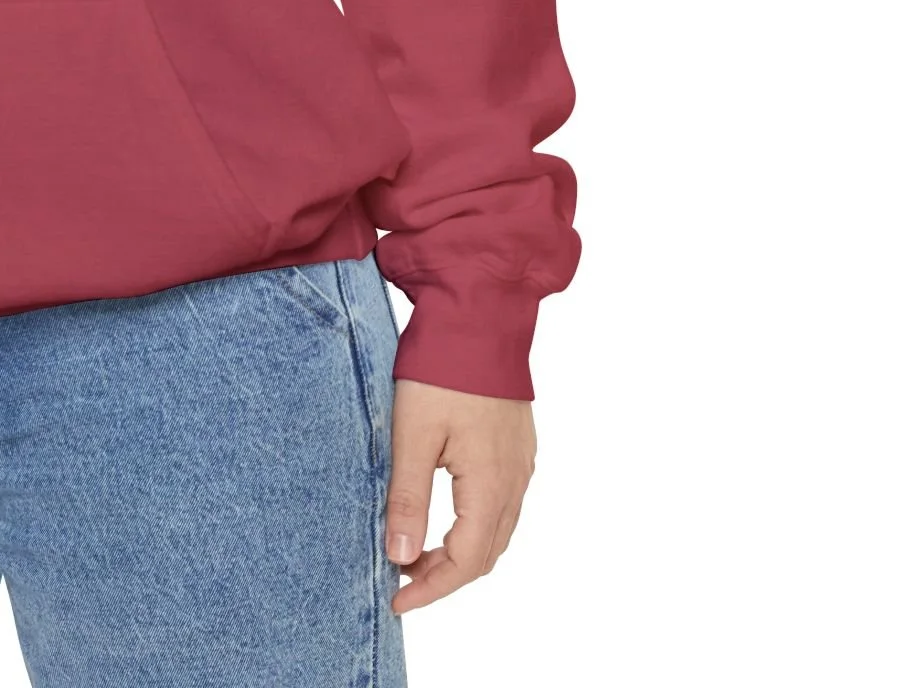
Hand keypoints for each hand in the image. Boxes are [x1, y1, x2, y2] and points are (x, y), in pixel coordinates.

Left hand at [384, 377, 536, 611]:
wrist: (480, 315)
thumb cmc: (443, 371)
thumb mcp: (413, 435)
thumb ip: (408, 499)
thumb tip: (401, 559)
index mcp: (491, 486)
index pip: (466, 563)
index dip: (431, 589)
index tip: (396, 600)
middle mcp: (514, 481)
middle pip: (485, 553)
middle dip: (444, 574)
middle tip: (401, 577)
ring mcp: (520, 462)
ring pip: (496, 530)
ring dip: (459, 550)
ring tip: (415, 548)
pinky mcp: (517, 444)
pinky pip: (502, 502)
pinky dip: (473, 523)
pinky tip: (444, 511)